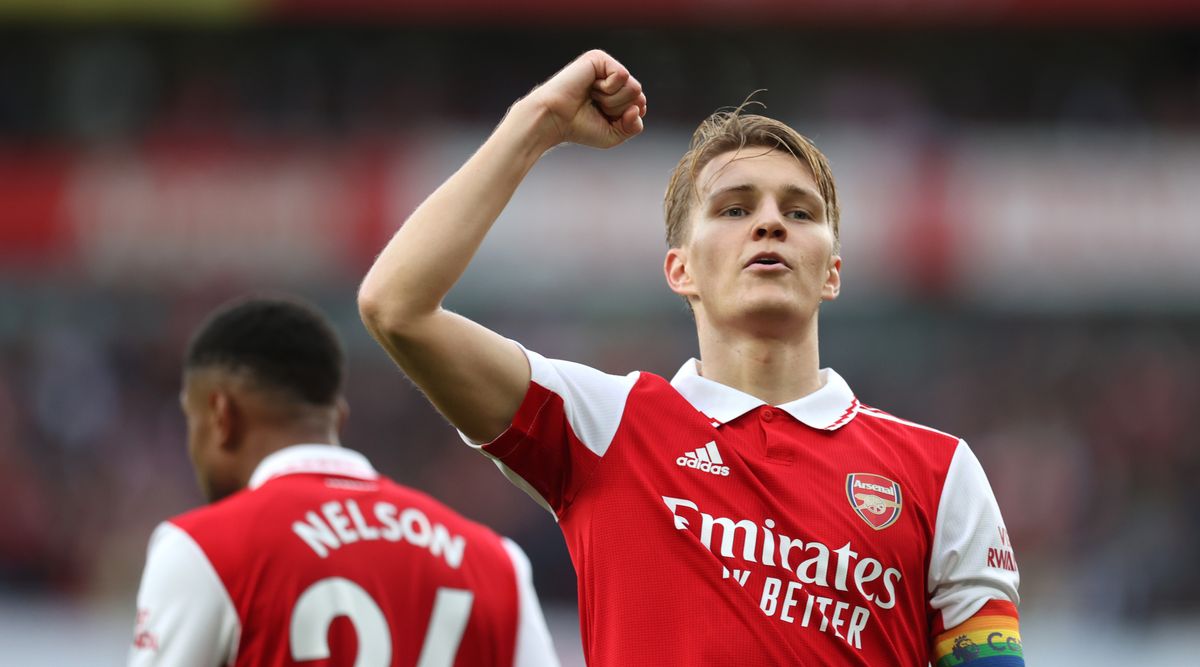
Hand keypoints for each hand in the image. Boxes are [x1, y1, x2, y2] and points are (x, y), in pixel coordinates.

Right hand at [521, 49, 646, 149]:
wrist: (553, 120)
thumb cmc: (579, 128)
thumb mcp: (614, 135)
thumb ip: (634, 126)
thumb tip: (639, 106)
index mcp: (617, 93)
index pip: (641, 104)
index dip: (626, 118)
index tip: (603, 118)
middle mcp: (613, 77)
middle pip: (639, 95)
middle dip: (619, 109)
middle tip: (595, 107)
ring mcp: (606, 66)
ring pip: (634, 86)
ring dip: (612, 101)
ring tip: (592, 97)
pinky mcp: (598, 58)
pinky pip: (622, 75)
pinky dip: (607, 89)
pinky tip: (590, 88)